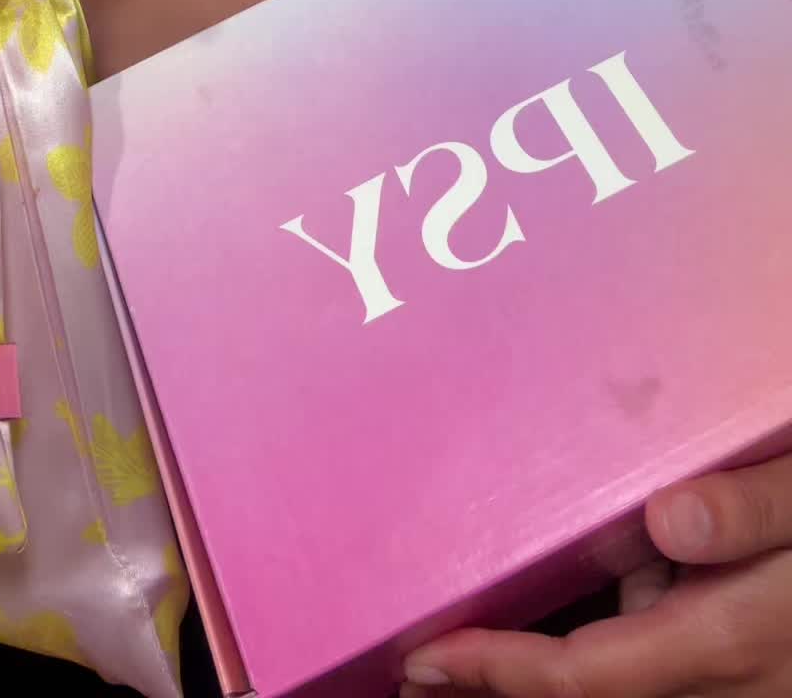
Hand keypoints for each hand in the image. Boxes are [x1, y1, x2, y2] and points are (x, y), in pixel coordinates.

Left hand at [401, 450, 791, 695]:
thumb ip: (763, 505)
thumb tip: (672, 520)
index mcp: (747, 639)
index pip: (594, 678)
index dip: (502, 674)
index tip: (425, 662)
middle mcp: (750, 689)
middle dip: (518, 681)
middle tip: (433, 664)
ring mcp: (762, 694)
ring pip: (642, 688)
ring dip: (589, 654)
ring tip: (578, 579)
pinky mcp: (762, 676)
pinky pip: (685, 674)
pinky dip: (644, 640)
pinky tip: (665, 561)